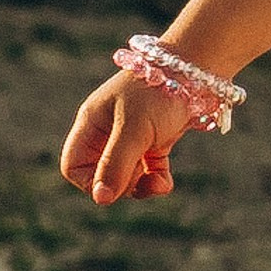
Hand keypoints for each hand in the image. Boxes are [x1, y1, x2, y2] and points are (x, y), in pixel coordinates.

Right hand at [59, 70, 197, 204]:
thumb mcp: (134, 128)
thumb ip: (116, 163)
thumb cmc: (159, 92)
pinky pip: (149, 173)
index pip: (73, 166)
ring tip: (157, 182)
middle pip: (100, 176)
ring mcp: (132, 138)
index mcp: (92, 124)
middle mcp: (107, 132)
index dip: (89, 182)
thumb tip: (100, 199)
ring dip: (141, 186)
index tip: (113, 184)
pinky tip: (165, 181)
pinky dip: (157, 181)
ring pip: (126, 178)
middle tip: (140, 176)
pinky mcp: (155, 142)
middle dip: (121, 185)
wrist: (197, 71)